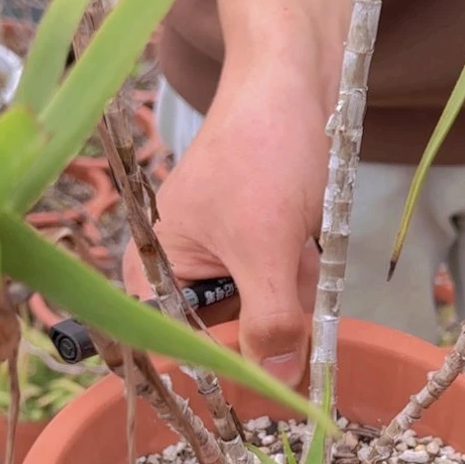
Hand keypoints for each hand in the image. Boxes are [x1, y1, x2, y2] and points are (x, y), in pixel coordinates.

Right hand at [123, 59, 326, 385]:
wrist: (296, 79)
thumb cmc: (265, 154)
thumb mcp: (267, 247)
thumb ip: (269, 319)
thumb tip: (278, 384)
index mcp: (155, 268)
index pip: (169, 347)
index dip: (212, 368)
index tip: (259, 378)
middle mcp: (182, 269)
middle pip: (225, 336)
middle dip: (270, 316)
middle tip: (288, 277)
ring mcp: (223, 257)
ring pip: (263, 312)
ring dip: (293, 289)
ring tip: (299, 239)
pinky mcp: (259, 245)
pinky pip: (282, 283)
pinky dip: (302, 271)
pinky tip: (309, 238)